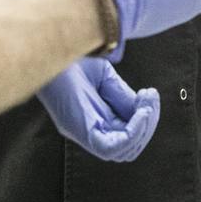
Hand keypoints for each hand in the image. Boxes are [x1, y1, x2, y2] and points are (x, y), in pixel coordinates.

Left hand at [36, 58, 160, 161]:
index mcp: (93, 122)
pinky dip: (133, 132)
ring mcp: (83, 134)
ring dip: (143, 128)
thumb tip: (143, 109)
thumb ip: (123, 97)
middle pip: (127, 148)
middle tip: (150, 100)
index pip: (126, 137)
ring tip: (147, 104)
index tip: (150, 96)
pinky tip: (140, 111)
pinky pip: (110, 147)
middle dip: (147, 126)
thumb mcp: (105, 79)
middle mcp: (89, 132)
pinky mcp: (80, 130)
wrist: (50, 50)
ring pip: (122, 151)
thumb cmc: (71, 63)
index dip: (144, 121)